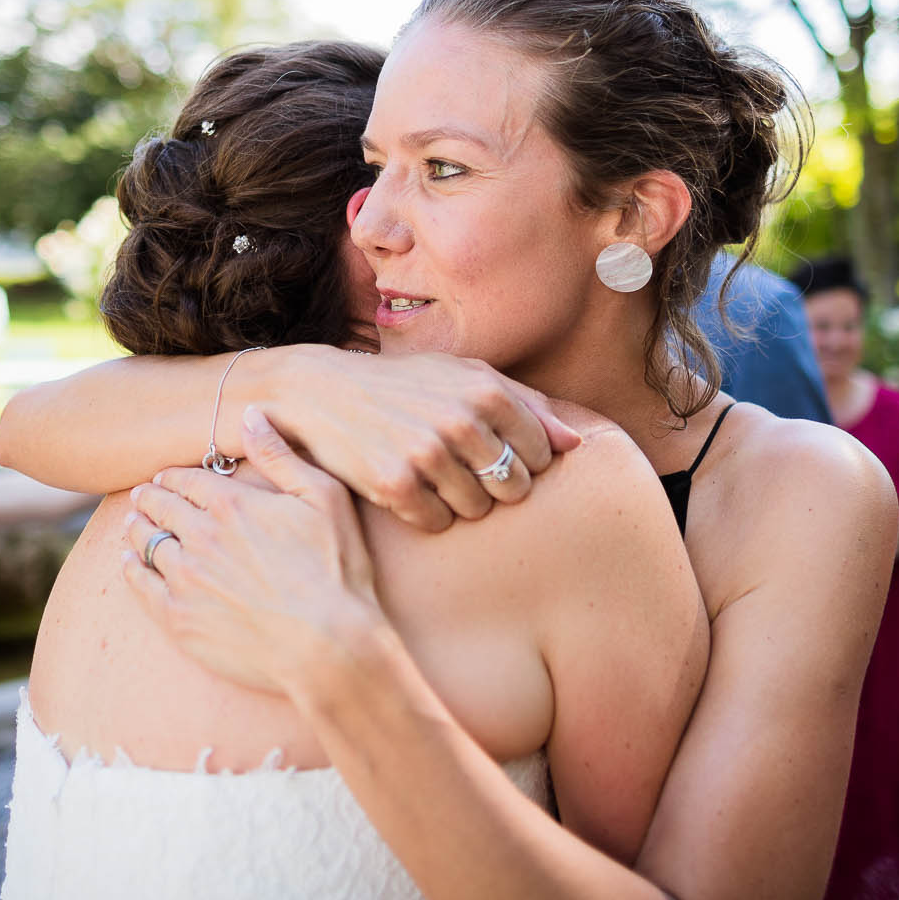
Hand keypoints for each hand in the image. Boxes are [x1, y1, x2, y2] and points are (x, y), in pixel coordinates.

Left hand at [122, 406, 383, 694]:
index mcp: (232, 504)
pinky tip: (129, 564)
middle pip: (161, 508)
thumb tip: (250, 414)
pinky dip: (132, 568)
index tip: (167, 477)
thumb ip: (280, 455)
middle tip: (144, 496)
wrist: (328, 647)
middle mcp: (200, 537)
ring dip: (137, 529)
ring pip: (146, 543)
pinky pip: (141, 585)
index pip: (187, 480)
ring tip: (134, 525)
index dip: (174, 477)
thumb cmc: (336, 570)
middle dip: (151, 498)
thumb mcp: (323, 498)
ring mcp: (185, 579)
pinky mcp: (179, 619)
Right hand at [269, 350, 582, 531]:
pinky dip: (426, 513)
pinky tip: (407, 487)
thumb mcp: (464, 377)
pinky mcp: (396, 486)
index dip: (520, 460)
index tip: (488, 452)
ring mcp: (427, 454)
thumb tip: (578, 443)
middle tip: (458, 468)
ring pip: (477, 509)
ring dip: (457, 500)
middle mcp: (461, 421)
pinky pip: (437, 522)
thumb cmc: (404, 386)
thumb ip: (528, 404)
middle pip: (514, 488)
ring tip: (429, 473)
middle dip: (492, 484)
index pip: (541, 454)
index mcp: (486, 391)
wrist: (320, 393)